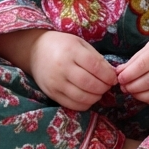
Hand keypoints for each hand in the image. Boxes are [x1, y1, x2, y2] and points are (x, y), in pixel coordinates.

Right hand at [0, 29, 117, 110]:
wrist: (35, 51)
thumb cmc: (62, 45)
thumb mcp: (79, 43)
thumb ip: (96, 58)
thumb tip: (112, 74)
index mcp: (71, 50)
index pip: (95, 66)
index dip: (108, 75)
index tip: (113, 78)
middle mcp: (62, 67)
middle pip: (90, 84)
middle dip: (104, 87)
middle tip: (107, 85)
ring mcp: (56, 82)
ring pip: (82, 97)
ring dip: (96, 97)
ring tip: (99, 91)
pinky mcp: (52, 94)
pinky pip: (73, 105)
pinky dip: (85, 104)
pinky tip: (88, 97)